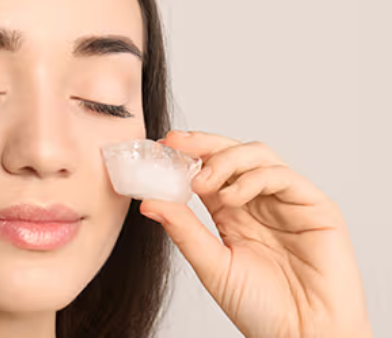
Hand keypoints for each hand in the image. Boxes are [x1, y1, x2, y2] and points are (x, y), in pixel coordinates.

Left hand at [139, 130, 372, 337]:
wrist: (303, 337)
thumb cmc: (261, 309)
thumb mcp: (211, 265)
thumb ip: (183, 230)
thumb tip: (147, 202)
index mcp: (232, 212)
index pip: (208, 170)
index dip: (186, 155)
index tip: (160, 148)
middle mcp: (259, 201)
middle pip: (232, 153)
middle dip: (202, 144)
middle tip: (175, 145)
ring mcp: (287, 201)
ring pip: (257, 155)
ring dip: (224, 160)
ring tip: (202, 183)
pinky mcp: (315, 207)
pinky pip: (282, 176)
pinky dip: (252, 178)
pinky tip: (231, 197)